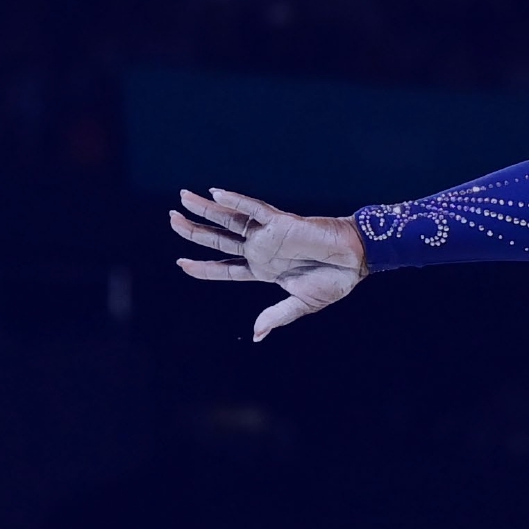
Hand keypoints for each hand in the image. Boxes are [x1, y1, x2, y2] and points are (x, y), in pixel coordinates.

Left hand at [170, 188, 367, 340]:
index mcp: (263, 270)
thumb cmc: (334, 282)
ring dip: (206, 209)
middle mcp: (260, 250)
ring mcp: (268, 234)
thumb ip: (277, 316)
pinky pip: (255, 209)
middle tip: (171, 218)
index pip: (224, 267)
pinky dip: (237, 201)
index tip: (180, 263)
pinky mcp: (281, 222)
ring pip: (230, 220)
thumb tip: (256, 335)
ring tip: (183, 198)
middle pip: (219, 238)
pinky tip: (217, 194)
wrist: (357, 261)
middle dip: (193, 230)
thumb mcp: (302, 304)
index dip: (202, 266)